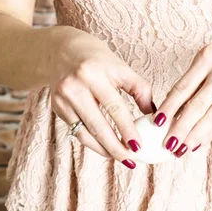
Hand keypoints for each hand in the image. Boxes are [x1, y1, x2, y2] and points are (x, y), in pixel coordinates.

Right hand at [50, 28, 154, 167]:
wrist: (61, 50)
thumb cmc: (97, 59)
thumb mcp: (121, 68)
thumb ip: (140, 90)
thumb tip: (153, 117)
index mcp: (93, 74)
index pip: (115, 108)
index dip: (127, 130)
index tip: (138, 147)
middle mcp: (74, 87)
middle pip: (98, 126)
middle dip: (116, 148)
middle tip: (131, 160)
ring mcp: (63, 99)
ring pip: (86, 134)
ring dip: (104, 150)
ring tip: (121, 158)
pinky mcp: (57, 108)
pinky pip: (77, 132)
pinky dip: (93, 143)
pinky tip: (106, 149)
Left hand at [153, 45, 211, 156]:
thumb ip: (194, 89)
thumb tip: (169, 118)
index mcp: (208, 56)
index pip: (183, 86)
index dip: (168, 107)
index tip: (156, 123)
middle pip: (195, 104)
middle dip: (179, 127)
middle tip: (167, 143)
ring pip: (210, 116)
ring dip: (194, 135)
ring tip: (181, 148)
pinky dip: (209, 134)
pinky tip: (198, 143)